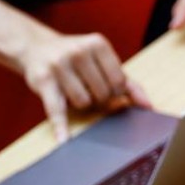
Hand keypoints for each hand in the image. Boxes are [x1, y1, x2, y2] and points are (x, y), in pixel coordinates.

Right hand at [18, 31, 150, 141]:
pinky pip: (55, 109)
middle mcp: (78, 51)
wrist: (36, 48)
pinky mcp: (43, 81)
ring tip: (74, 91)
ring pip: (83, 102)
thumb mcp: (103, 62)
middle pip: (102, 93)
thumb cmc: (78, 59)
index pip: (119, 81)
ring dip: (81, 104)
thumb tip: (148, 106)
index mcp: (98, 44)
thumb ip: (128, 83)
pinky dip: (61, 126)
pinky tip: (64, 140)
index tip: (108, 89)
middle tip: (88, 89)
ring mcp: (59, 65)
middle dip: (98, 98)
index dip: (116, 92)